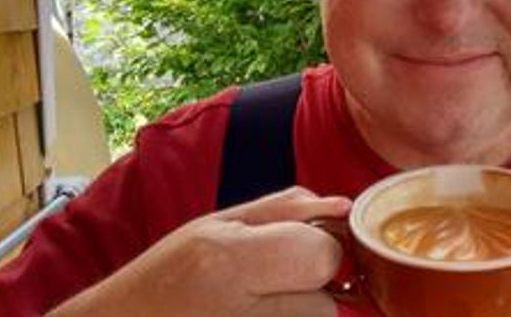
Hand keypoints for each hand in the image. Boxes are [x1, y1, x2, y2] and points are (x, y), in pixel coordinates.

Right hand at [49, 187, 352, 316]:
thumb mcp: (216, 226)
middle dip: (314, 288)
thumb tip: (344, 205)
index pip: (321, 256)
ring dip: (301, 314)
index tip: (300, 249)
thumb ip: (284, 210)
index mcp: (228, 261)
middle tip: (274, 283)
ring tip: (257, 305)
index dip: (322, 248)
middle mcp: (238, 312)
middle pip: (327, 302)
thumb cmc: (166, 276)